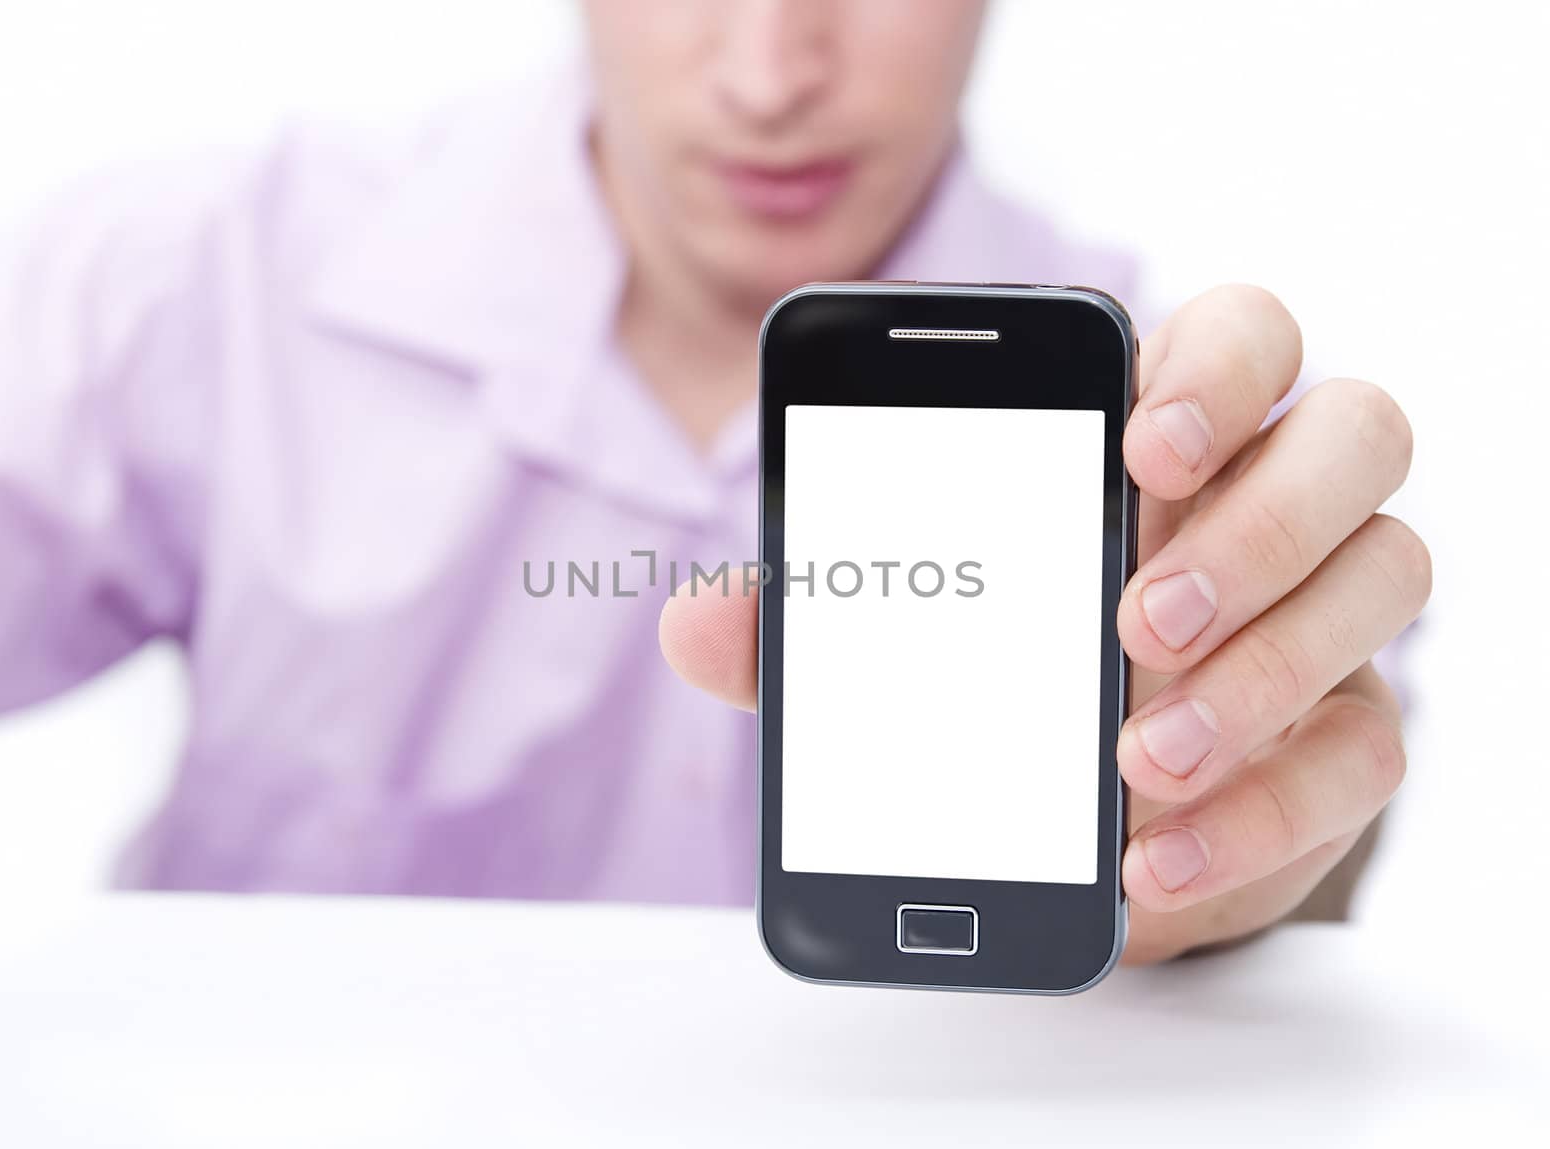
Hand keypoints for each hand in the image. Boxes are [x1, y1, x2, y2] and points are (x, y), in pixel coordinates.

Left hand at [658, 285, 1429, 963]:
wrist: (1083, 811)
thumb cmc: (997, 675)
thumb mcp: (895, 639)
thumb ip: (810, 619)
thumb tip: (695, 621)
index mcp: (1163, 437)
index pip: (1242, 336)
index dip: (1214, 366)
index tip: (1135, 438)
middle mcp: (1269, 506)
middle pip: (1355, 433)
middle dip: (1256, 522)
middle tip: (1134, 620)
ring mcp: (1324, 618)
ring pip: (1390, 574)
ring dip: (1265, 670)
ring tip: (1133, 759)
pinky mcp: (1345, 736)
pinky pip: (1366, 753)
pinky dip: (1261, 809)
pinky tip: (1150, 856)